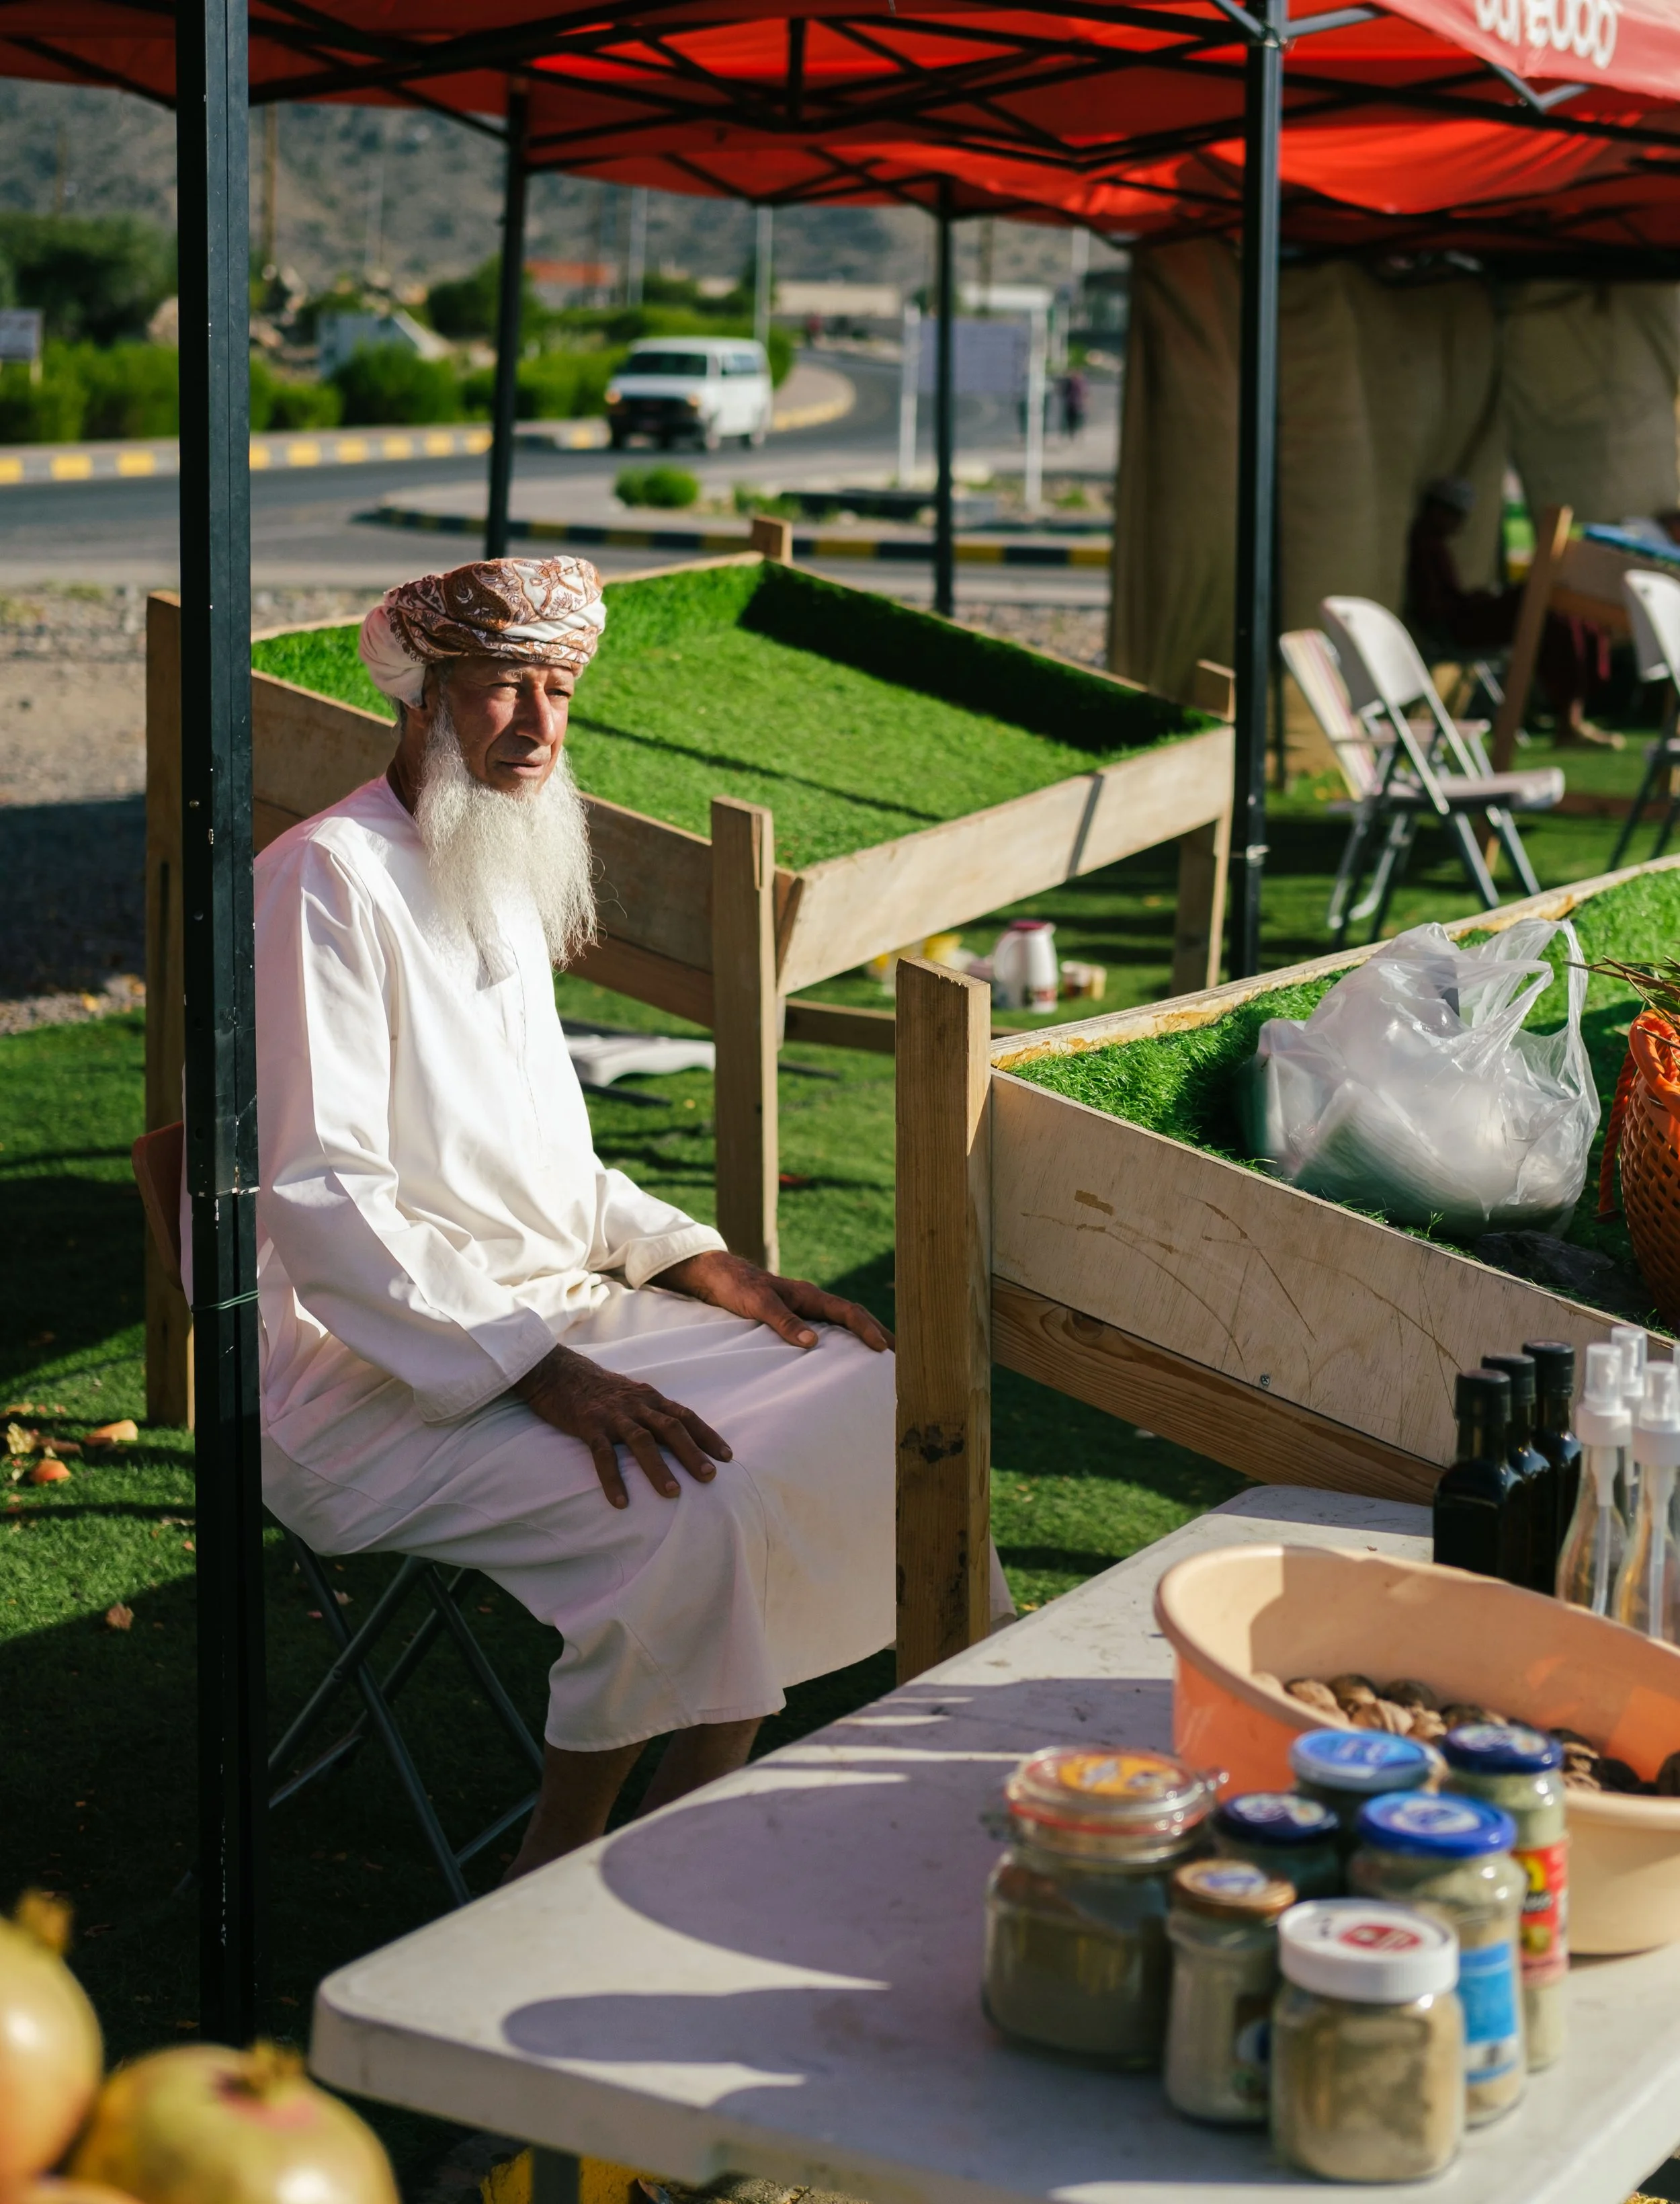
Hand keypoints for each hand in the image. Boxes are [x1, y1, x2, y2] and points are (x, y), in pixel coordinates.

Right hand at [513, 1341, 730, 1510]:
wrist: (556, 1371)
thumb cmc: (596, 1388)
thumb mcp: (630, 1395)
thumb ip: (651, 1412)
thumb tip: (676, 1436)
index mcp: (649, 1398)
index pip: (685, 1415)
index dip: (707, 1435)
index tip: (727, 1456)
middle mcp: (636, 1404)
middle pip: (671, 1427)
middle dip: (692, 1453)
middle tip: (710, 1477)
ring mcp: (613, 1414)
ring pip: (641, 1441)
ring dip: (658, 1467)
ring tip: (672, 1493)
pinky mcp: (588, 1424)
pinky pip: (602, 1455)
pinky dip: (613, 1478)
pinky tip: (620, 1502)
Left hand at [654, 1248, 892, 1353]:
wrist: (716, 1277)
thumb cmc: (736, 1287)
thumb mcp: (758, 1304)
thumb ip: (783, 1321)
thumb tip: (813, 1344)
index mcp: (809, 1295)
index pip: (849, 1312)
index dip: (868, 1330)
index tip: (883, 1349)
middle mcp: (812, 1302)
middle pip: (855, 1318)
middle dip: (878, 1335)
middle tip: (900, 1359)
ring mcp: (805, 1310)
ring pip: (844, 1324)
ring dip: (864, 1339)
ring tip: (882, 1361)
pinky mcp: (796, 1318)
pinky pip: (829, 1330)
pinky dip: (844, 1343)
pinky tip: (847, 1360)